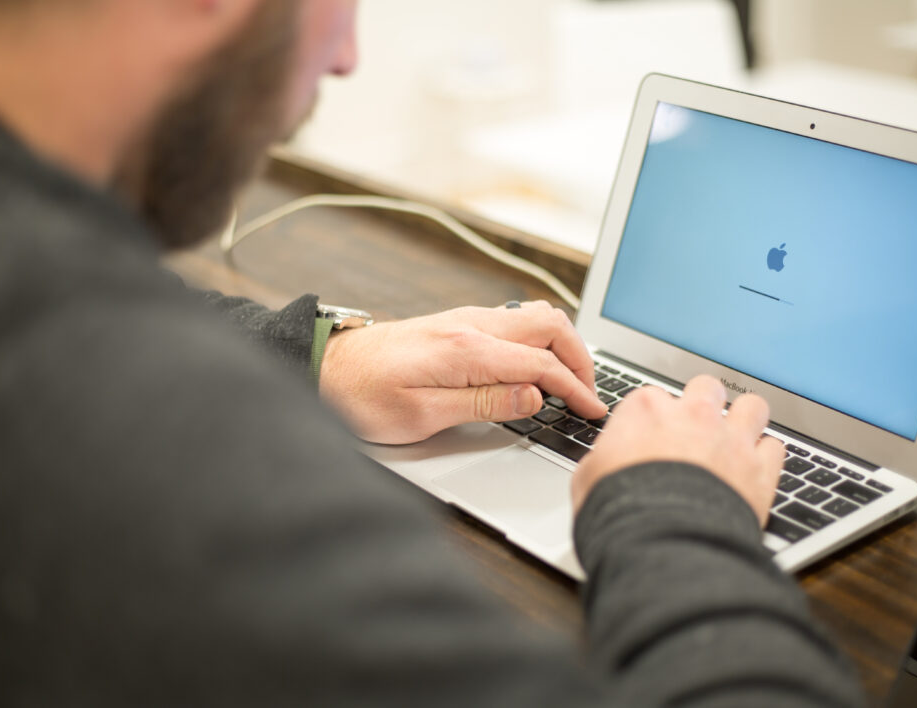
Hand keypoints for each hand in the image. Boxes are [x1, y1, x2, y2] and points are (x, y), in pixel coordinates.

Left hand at [319, 301, 608, 443]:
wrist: (323, 368)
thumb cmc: (361, 395)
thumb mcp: (422, 415)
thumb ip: (483, 404)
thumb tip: (533, 396)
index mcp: (466, 349)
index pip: (542, 364)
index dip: (576, 388)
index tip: (593, 410)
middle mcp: (470, 325)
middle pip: (550, 325)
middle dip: (581, 357)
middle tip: (591, 391)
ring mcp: (464, 320)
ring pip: (535, 316)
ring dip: (562, 344)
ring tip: (572, 378)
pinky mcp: (456, 324)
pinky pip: (514, 321)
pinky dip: (539, 339)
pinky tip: (538, 363)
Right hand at [572, 375, 783, 524]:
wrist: (661, 543)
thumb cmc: (618, 511)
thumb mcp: (588, 478)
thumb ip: (603, 458)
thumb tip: (604, 461)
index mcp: (645, 410)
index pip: (652, 397)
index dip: (652, 419)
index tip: (649, 437)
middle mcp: (692, 415)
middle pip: (706, 388)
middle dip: (703, 405)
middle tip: (696, 430)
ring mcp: (730, 439)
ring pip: (751, 407)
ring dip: (744, 420)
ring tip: (736, 439)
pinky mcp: (760, 470)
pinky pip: (775, 447)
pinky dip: (766, 458)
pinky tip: (755, 470)